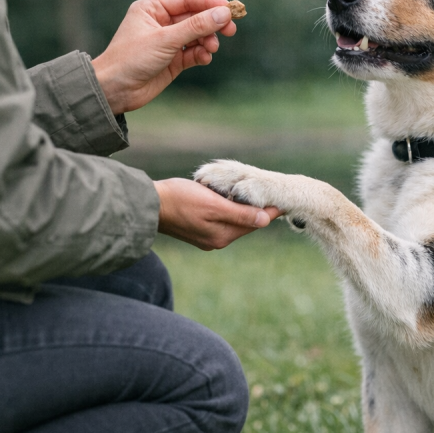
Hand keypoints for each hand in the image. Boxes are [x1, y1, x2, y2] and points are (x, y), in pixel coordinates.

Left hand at [91, 0, 239, 114]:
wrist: (114, 91)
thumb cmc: (131, 59)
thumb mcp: (165, 39)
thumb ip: (196, 26)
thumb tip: (223, 13)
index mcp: (152, 9)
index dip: (209, 2)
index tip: (230, 9)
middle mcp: (161, 22)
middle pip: (195, 17)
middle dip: (213, 23)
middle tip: (230, 30)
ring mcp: (167, 42)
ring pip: (197, 35)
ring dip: (208, 40)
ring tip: (211, 48)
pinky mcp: (172, 60)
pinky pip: (194, 52)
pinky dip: (202, 54)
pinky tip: (204, 58)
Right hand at [153, 178, 281, 250]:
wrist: (148, 205)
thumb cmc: (180, 200)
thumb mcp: (213, 205)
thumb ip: (240, 214)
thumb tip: (266, 220)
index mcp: (223, 236)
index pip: (255, 222)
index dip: (270, 209)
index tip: (285, 199)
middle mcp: (217, 239)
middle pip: (245, 221)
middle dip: (256, 207)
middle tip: (273, 193)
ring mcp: (207, 235)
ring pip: (233, 219)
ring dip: (242, 206)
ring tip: (255, 194)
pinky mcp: (197, 228)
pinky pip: (221, 217)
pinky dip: (228, 207)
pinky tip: (230, 197)